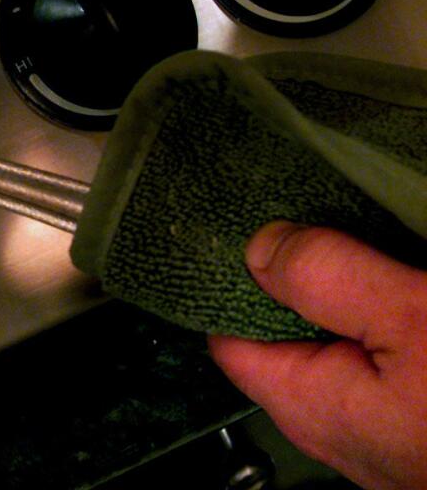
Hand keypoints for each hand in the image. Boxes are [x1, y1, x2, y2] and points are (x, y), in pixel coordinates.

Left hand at [208, 223, 426, 489]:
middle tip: (306, 200)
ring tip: (355, 221)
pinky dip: (393, 316)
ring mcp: (393, 433)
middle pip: (289, 337)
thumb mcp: (414, 317)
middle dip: (296, 274)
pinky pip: (394, 361)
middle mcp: (342, 429)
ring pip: (348, 346)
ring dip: (354, 290)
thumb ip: (327, 278)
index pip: (230, 335)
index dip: (226, 274)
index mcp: (312, 406)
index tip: (233, 212)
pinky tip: (409, 271)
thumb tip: (257, 247)